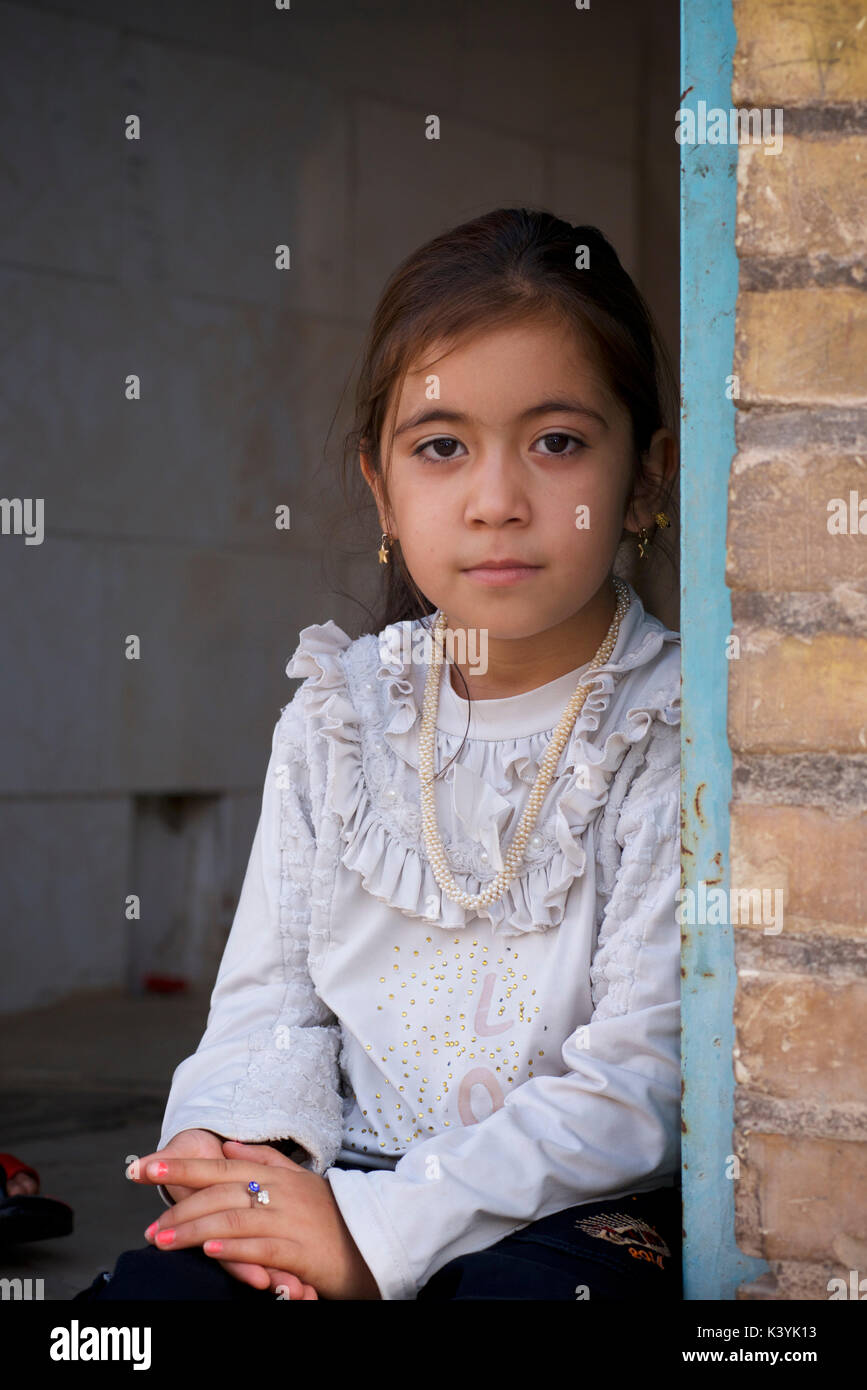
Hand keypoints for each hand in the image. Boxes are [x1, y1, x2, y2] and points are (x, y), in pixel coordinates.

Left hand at [129, 1146, 380, 1298]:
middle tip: (146, 1224)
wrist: (374, 1241)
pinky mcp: (301, 1251)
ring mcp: (290, 1220)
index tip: (142, 1167)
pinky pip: (262, 1248)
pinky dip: (235, 1249)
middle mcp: (280, 1192)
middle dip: (178, 1204)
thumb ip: (264, 1159)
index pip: (218, 1164)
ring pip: (233, 1219)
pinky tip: (211, 1253)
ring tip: (162, 1241)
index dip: (179, 1165)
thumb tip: (228, 1143)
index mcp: (275, 1174)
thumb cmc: (331, 1215)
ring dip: (193, 1230)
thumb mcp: (300, 1179)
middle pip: (220, 1191)